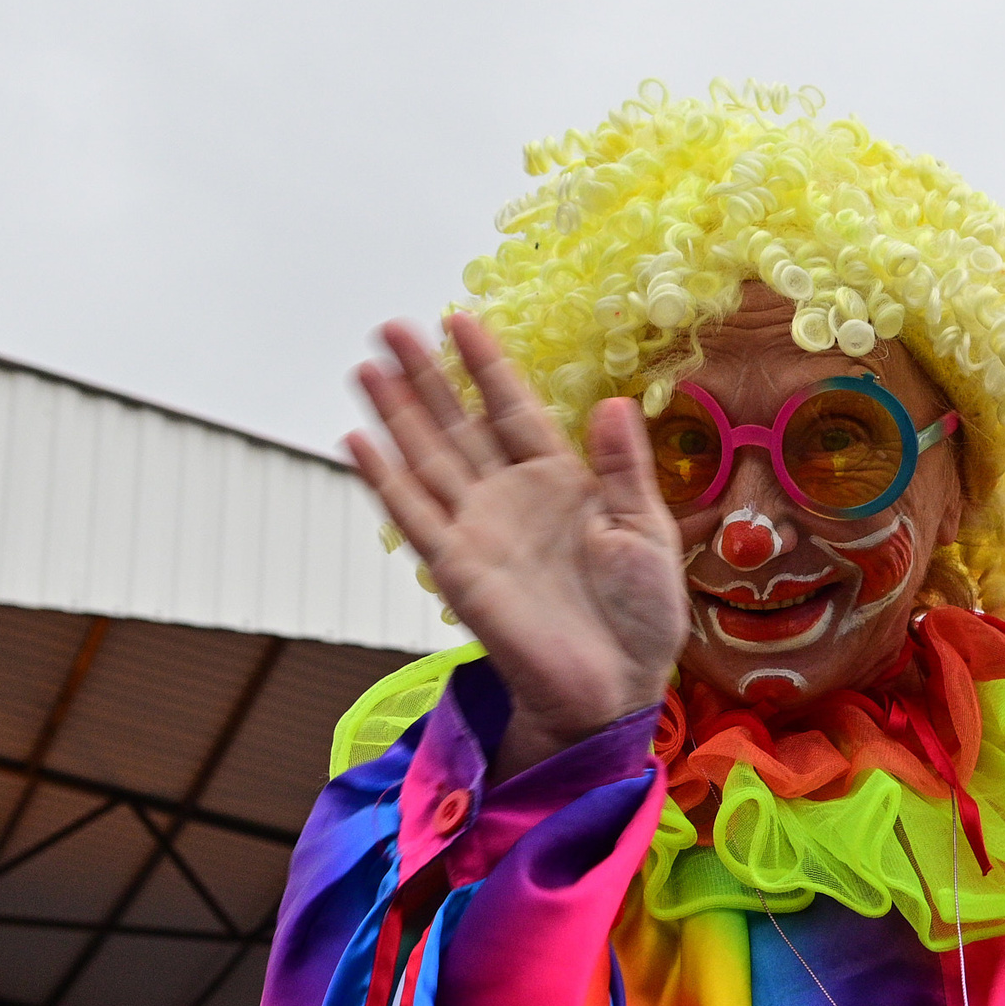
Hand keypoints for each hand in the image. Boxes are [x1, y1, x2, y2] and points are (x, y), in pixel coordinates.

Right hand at [345, 314, 688, 778]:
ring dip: (396, 413)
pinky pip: (412, 515)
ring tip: (366, 367)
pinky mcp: (456, 569)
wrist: (616, 687)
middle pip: (457, 422)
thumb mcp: (647, 530)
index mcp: (561, 480)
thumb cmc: (641, 613)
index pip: (512, 407)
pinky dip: (383, 478)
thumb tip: (613, 402)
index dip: (485, 364)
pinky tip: (357, 440)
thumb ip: (625, 467)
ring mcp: (478, 530)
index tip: (458, 319)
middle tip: (393, 326)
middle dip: (425, 375)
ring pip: (426, 457)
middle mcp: (510, 497)